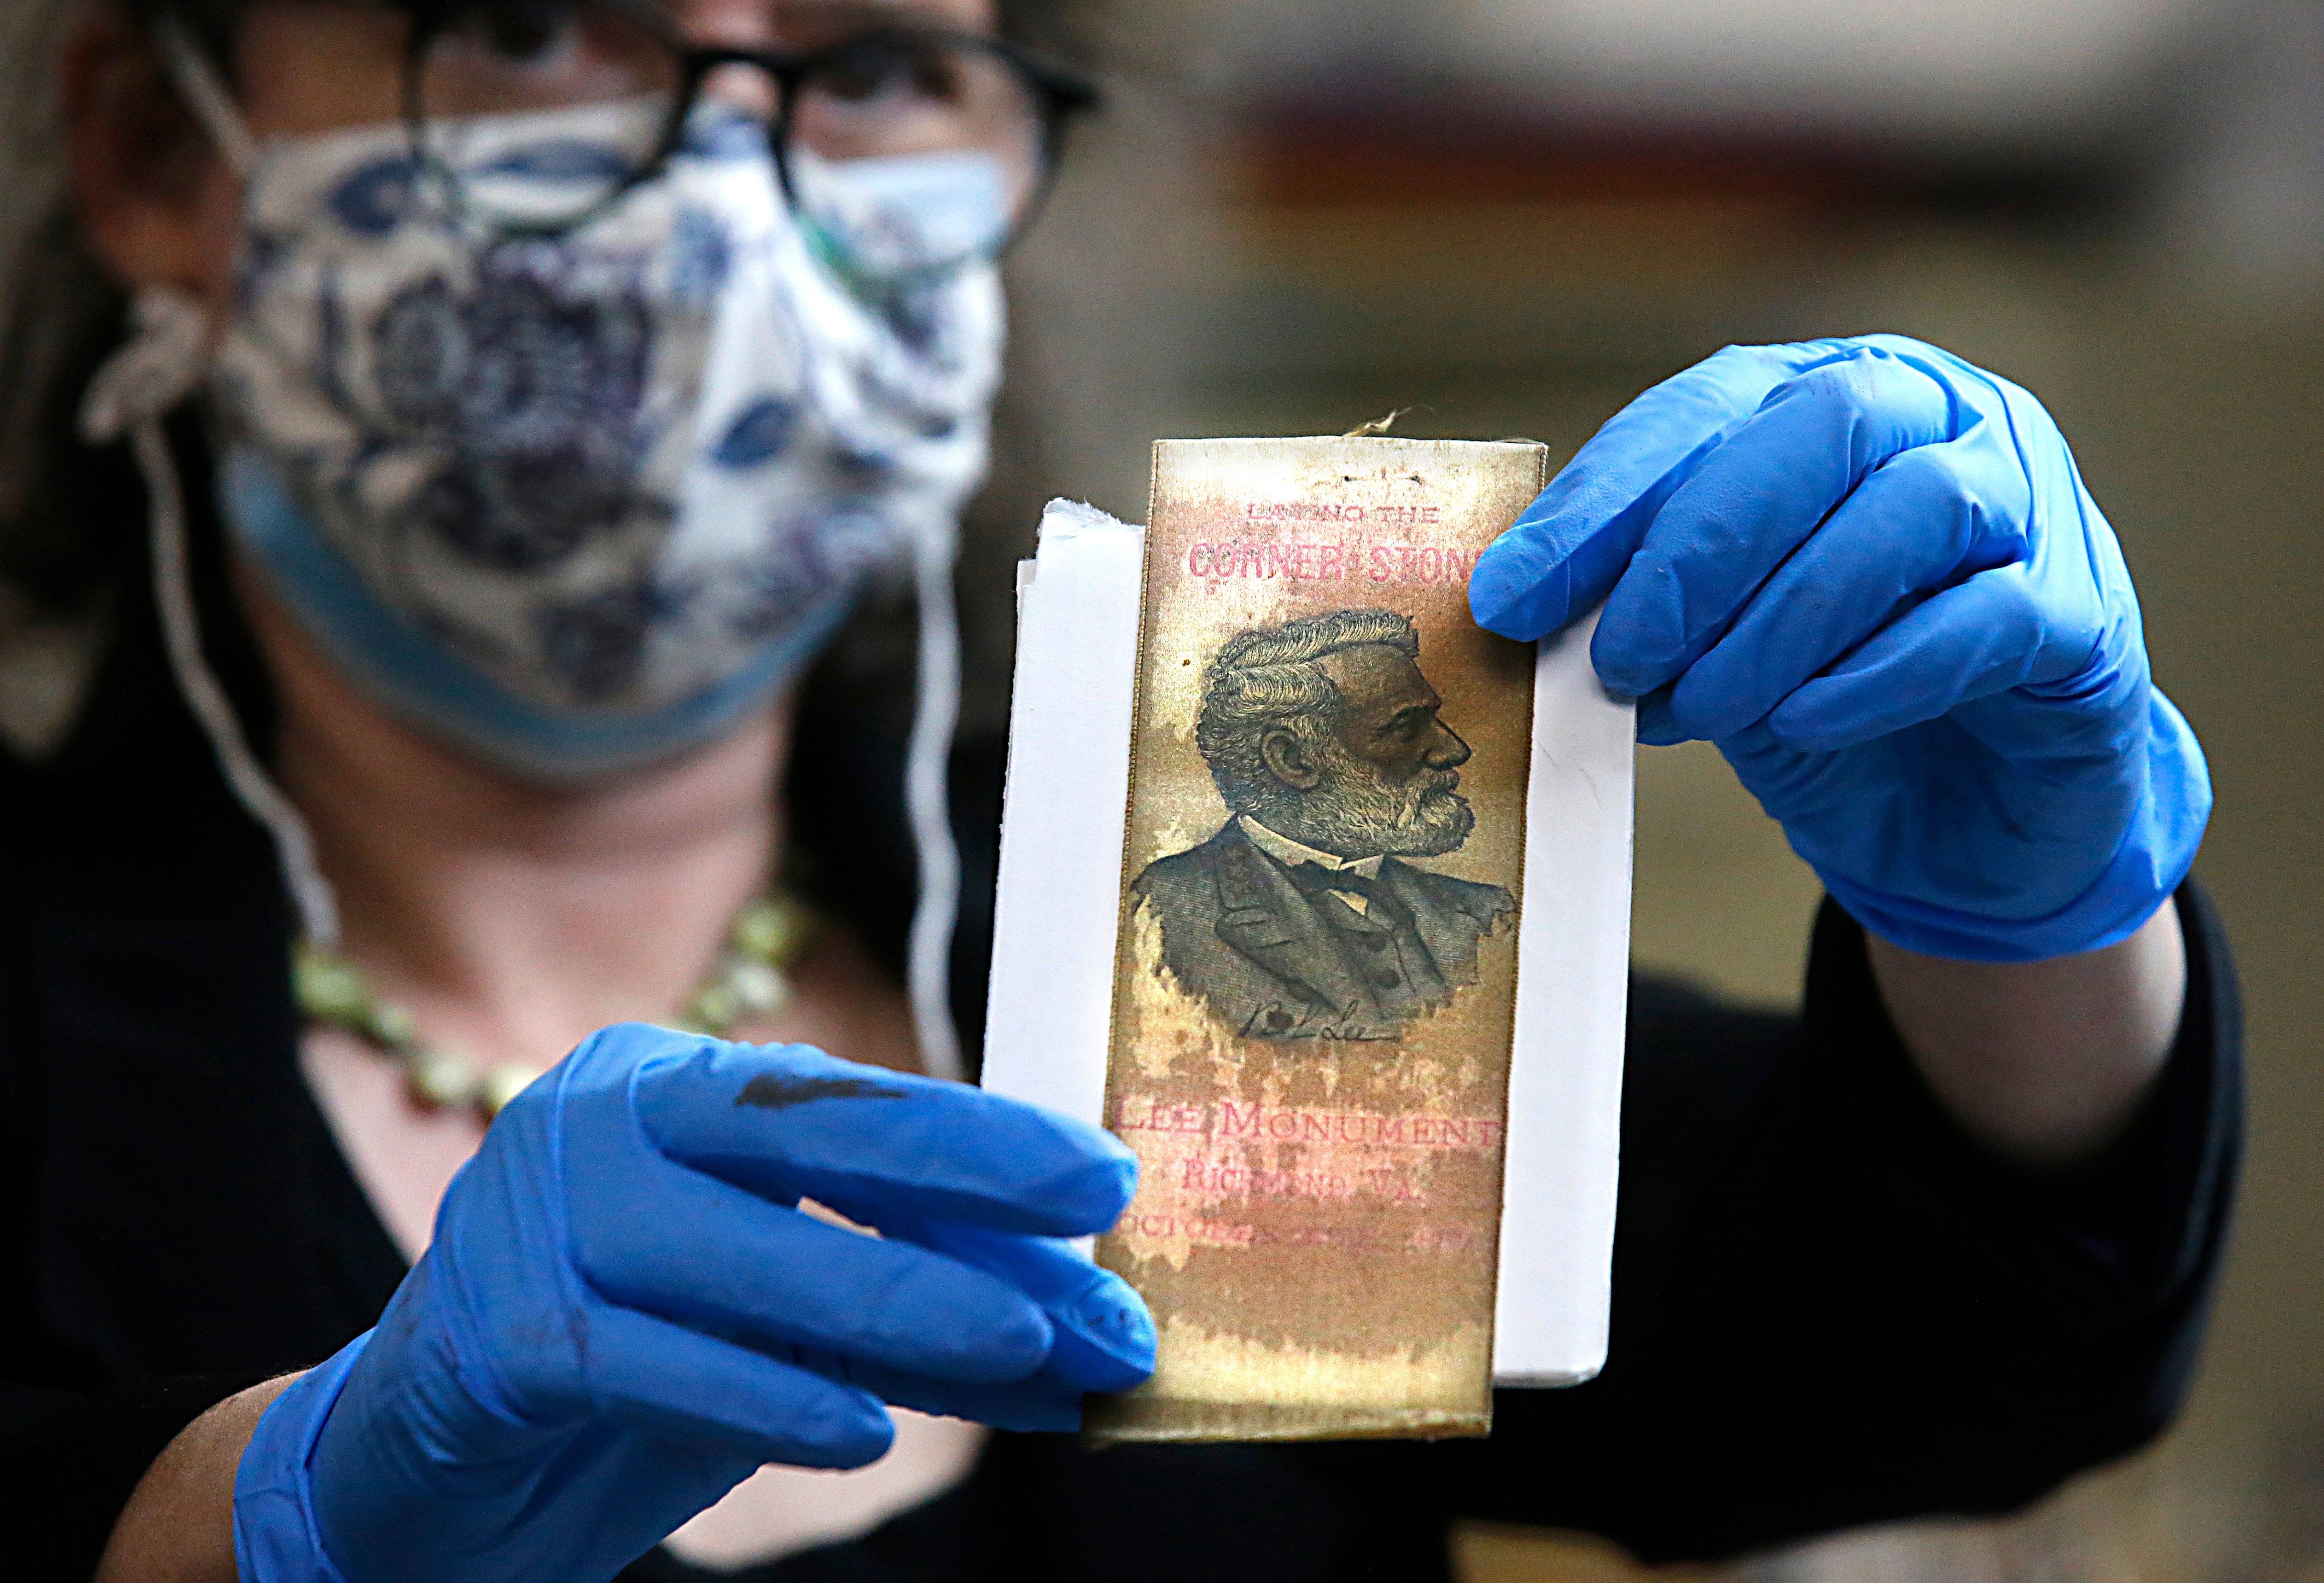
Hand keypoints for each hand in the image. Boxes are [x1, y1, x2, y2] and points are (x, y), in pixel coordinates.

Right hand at [232, 1026, 1150, 1582]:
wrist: (413, 1464)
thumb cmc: (619, 1361)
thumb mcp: (764, 1315)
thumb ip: (891, 1294)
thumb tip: (1068, 1315)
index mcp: (672, 1087)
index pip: (852, 1106)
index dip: (986, 1144)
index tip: (1109, 1182)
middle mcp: (603, 1117)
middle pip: (811, 1137)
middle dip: (971, 1185)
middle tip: (1098, 1241)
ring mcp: (539, 1215)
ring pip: (748, 1254)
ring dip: (902, 1303)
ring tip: (1028, 1347)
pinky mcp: (499, 1334)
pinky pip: (656, 1363)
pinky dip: (767, 1398)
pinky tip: (868, 1433)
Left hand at [1471, 334, 2208, 960]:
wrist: (1964, 817)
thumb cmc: (1826, 700)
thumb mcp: (1710, 643)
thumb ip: (1641, 602)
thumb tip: (1517, 607)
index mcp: (1834, 397)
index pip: (1706, 409)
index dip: (1603, 500)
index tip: (1511, 594)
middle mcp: (1945, 419)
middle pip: (1822, 429)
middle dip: (1698, 546)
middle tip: (1619, 655)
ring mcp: (2031, 506)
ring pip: (1909, 514)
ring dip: (1778, 620)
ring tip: (1696, 708)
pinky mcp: (2080, 615)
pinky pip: (1985, 618)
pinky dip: (1876, 672)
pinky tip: (1801, 722)